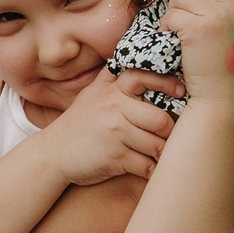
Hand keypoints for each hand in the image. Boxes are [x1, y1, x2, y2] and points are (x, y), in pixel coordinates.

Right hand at [38, 68, 179, 185]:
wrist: (52, 153)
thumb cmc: (79, 125)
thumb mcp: (93, 95)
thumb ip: (115, 80)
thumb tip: (142, 61)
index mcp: (112, 90)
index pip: (145, 76)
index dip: (168, 83)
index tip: (181, 92)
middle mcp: (114, 107)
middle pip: (161, 119)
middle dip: (170, 132)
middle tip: (169, 137)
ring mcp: (115, 132)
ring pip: (157, 145)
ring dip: (161, 155)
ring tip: (159, 156)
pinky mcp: (114, 156)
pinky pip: (146, 165)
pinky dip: (151, 171)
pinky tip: (147, 169)